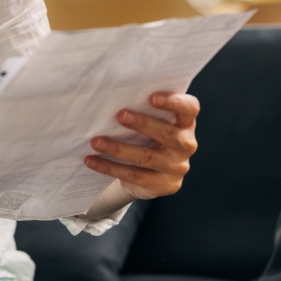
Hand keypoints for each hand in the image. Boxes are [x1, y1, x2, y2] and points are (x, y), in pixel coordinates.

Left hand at [84, 91, 199, 199]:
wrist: (148, 174)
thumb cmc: (146, 136)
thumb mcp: (149, 122)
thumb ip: (141, 109)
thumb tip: (109, 96)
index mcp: (185, 123)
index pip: (189, 109)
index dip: (174, 102)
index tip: (153, 97)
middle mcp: (185, 144)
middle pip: (166, 133)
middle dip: (142, 124)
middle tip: (120, 115)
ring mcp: (176, 167)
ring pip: (146, 157)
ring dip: (118, 149)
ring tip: (96, 142)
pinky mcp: (163, 185)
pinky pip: (133, 175)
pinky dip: (109, 167)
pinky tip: (91, 161)